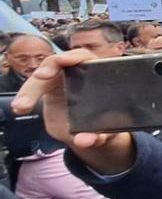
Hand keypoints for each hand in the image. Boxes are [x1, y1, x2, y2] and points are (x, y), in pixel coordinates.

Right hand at [12, 50, 135, 173]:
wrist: (91, 133)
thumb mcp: (105, 133)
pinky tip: (20, 107)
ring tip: (21, 106)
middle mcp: (76, 73)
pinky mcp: (47, 89)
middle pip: (58, 64)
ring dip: (30, 89)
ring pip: (41, 78)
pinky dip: (26, 97)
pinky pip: (33, 89)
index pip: (85, 58)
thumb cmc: (104, 125)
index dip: (75, 57)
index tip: (63, 61)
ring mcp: (59, 80)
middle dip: (48, 68)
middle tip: (40, 76)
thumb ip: (98, 136)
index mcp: (96, 76)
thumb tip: (84, 141)